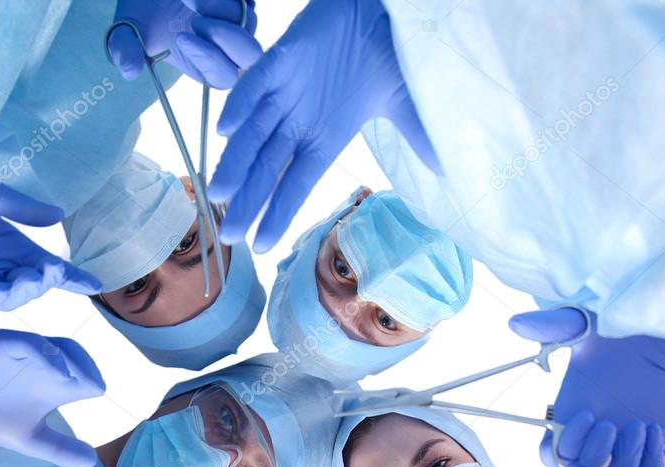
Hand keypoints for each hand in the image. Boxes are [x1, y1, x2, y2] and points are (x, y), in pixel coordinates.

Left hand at [0, 157, 99, 315]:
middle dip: (43, 283)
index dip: (72, 277)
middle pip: (31, 287)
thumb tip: (58, 214)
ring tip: (26, 278)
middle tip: (47, 272)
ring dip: (19, 293)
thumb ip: (17, 206)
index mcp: (10, 247)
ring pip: (7, 300)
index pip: (48, 268)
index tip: (94, 284)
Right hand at [0, 330, 104, 466]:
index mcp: (55, 385)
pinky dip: (48, 356)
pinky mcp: (7, 343)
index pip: (89, 378)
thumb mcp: (25, 438)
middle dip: (90, 371)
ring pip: (61, 347)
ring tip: (79, 381)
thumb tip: (92, 462)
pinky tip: (57, 373)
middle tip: (94, 389)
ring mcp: (29, 353)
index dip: (96, 386)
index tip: (96, 403)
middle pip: (81, 358)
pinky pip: (33, 344)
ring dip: (74, 362)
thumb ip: (57, 449)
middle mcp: (47, 366)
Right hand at [108, 0, 260, 88]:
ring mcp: (237, 20)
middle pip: (249, 55)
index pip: (224, 77)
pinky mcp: (241, 0)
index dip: (211, 61)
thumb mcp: (125, 31)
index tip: (182, 37)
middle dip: (226, 37)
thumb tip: (129, 70)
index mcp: (202, 64)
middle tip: (196, 19)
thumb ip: (125, 50)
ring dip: (220, 7)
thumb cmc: (142, 11)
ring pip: (248, 20)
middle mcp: (224, 46)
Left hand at [209, 0, 430, 251]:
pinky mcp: (279, 59)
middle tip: (229, 234)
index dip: (278, 213)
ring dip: (235, 162)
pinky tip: (227, 129)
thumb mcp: (401, 102)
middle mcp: (297, 123)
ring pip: (253, 134)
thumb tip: (445, 170)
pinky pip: (256, 84)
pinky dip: (242, 103)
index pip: (295, 185)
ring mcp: (284, 93)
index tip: (261, 245)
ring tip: (219, 192)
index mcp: (322, 139)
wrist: (375, 6)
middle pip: (266, 169)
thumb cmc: (382, 53)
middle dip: (247, 201)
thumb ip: (416, 136)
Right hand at [509, 307, 664, 466]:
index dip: (565, 448)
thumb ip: (548, 327)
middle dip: (592, 459)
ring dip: (624, 460)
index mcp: (565, 421)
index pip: (551, 458)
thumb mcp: (578, 327)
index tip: (586, 414)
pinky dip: (650, 459)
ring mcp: (618, 449)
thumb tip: (516, 323)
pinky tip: (654, 427)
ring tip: (639, 425)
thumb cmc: (609, 337)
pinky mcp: (650, 449)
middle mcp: (588, 442)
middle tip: (609, 425)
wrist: (652, 340)